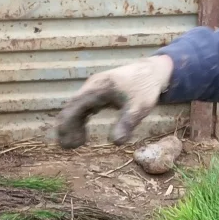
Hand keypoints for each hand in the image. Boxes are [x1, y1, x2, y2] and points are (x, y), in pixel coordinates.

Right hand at [53, 55, 173, 148]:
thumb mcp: (139, 107)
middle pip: (71, 107)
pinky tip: (83, 134)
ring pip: (76, 108)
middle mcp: (91, 87)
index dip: (67, 125)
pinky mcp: (98, 92)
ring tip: (77, 144)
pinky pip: (83, 107)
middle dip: (66, 127)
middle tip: (68, 148)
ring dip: (73, 125)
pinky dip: (80, 120)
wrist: (151, 71)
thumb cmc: (145, 88)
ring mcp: (93, 89)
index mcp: (97, 88)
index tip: (67, 143)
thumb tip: (116, 143)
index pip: (74, 107)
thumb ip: (127, 123)